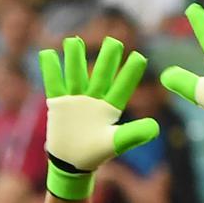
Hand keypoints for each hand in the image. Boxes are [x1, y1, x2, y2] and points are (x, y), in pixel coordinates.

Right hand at [39, 36, 159, 200]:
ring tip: (74, 40)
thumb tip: (156, 127)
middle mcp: (94, 99)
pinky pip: (54, 84)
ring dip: (75, 58)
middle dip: (107, 59)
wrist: (71, 162)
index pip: (122, 87)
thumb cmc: (95, 154)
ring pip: (76, 74)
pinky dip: (51, 69)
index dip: (130, 73)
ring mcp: (76, 99)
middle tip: (113, 41)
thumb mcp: (115, 143)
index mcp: (110, 108)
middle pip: (101, 75)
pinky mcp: (59, 103)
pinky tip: (48, 53)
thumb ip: (133, 134)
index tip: (139, 57)